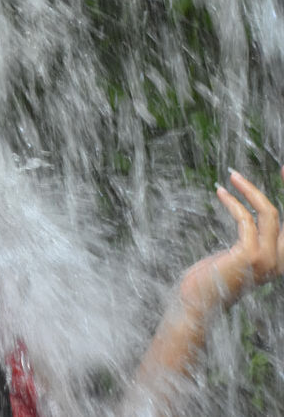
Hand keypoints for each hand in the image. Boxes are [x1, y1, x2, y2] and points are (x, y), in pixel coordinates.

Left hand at [179, 166, 283, 313]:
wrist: (196, 303)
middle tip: (276, 167)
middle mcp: (279, 261)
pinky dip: (233, 202)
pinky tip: (221, 192)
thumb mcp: (237, 256)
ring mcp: (267, 259)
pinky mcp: (250, 255)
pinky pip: (246, 219)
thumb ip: (251, 241)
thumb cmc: (210, 279)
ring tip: (232, 175)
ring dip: (249, 190)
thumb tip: (252, 218)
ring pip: (269, 212)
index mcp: (279, 261)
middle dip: (283, 188)